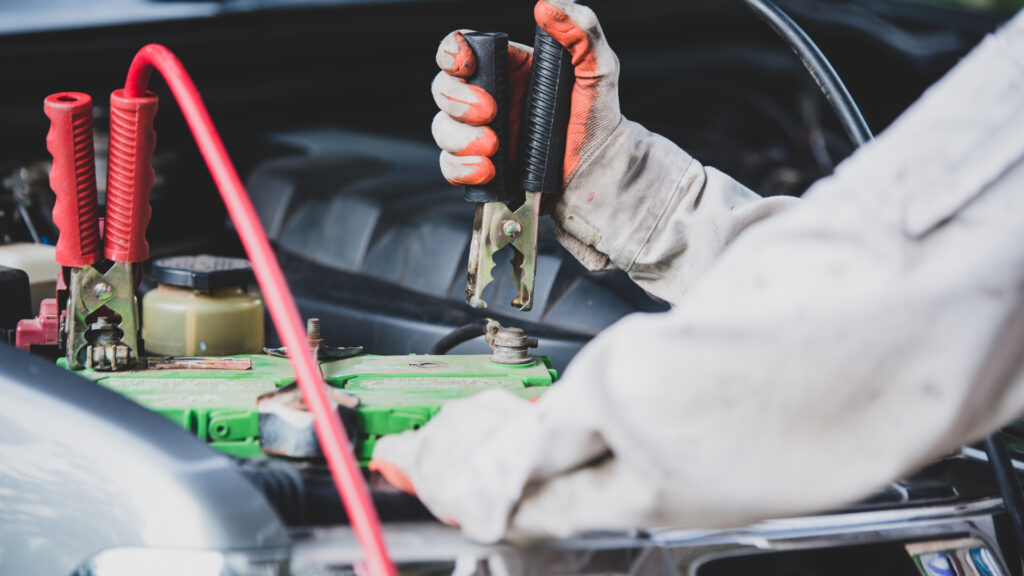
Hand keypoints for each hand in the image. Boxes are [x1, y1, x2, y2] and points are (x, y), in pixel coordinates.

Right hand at [431, 0, 621, 190]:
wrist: (599, 171)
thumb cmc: (598, 120)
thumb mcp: (598, 70)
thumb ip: (581, 32)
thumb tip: (548, 5)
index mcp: (508, 68)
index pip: (461, 48)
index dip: (452, 52)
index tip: (465, 64)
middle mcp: (488, 98)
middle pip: (442, 87)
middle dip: (456, 99)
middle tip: (490, 112)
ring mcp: (480, 133)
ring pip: (441, 128)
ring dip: (459, 137)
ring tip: (493, 147)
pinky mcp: (480, 167)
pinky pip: (450, 167)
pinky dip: (462, 168)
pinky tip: (488, 170)